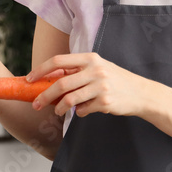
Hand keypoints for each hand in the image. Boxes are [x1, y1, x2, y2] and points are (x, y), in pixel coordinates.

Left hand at [27, 53, 149, 117]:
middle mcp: (95, 70)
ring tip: (57, 111)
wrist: (141, 93)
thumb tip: (51, 77)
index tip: (30, 79)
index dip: (41, 70)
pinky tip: (82, 111)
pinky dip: (78, 112)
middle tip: (36, 104)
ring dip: (59, 108)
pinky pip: (82, 110)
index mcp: (90, 58)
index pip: (59, 61)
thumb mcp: (98, 68)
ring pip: (69, 99)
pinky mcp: (105, 102)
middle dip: (44, 95)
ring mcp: (101, 87)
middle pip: (61, 83)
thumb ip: (77, 71)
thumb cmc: (116, 80)